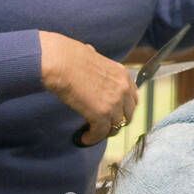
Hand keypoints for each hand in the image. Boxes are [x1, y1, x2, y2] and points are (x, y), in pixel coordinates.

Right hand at [39, 31, 137, 145]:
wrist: (61, 62)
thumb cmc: (69, 57)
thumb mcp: (93, 56)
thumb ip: (97, 65)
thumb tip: (91, 54)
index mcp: (122, 75)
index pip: (133, 98)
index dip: (123, 109)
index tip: (113, 114)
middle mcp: (123, 89)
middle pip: (128, 115)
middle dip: (116, 122)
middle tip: (102, 126)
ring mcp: (114, 102)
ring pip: (115, 127)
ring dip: (103, 132)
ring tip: (91, 133)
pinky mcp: (101, 114)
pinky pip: (100, 133)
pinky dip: (92, 138)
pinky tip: (84, 137)